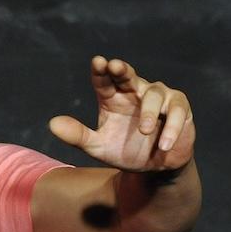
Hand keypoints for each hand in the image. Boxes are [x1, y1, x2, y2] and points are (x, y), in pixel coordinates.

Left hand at [49, 56, 193, 172]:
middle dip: (122, 69)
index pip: (104, 79)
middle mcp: (134, 92)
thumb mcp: (97, 147)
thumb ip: (77, 135)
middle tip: (114, 66)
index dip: (100, 70)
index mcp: (112, 97)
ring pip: (154, 93)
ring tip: (144, 131)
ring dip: (148, 112)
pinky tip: (163, 143)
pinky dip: (170, 126)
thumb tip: (52, 124)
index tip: (97, 62)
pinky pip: (176, 110)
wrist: (153, 169)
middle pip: (128, 75)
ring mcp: (158, 98)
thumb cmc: (124, 151)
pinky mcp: (179, 109)